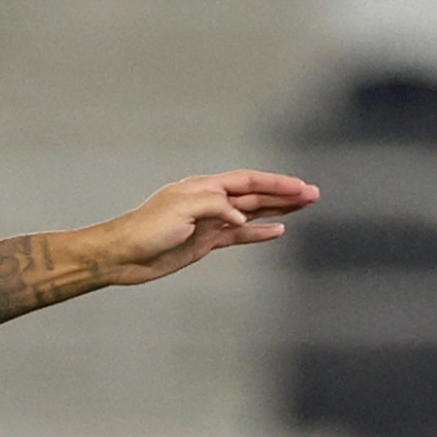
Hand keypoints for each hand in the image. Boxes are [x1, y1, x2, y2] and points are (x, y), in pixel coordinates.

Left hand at [97, 171, 318, 287]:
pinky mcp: (204, 243)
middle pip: (255, 195)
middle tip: (313, 195)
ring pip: (251, 214)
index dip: (275, 183)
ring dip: (277, 211)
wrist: (122, 255)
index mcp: (205, 187)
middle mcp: (210, 201)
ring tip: (303, 207)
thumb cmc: (146, 228)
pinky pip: (238, 237)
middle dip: (284, 194)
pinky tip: (277, 231)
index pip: (248, 181)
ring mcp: (209, 223)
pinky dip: (258, 234)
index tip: (299, 187)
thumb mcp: (181, 209)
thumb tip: (242, 218)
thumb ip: (216, 207)